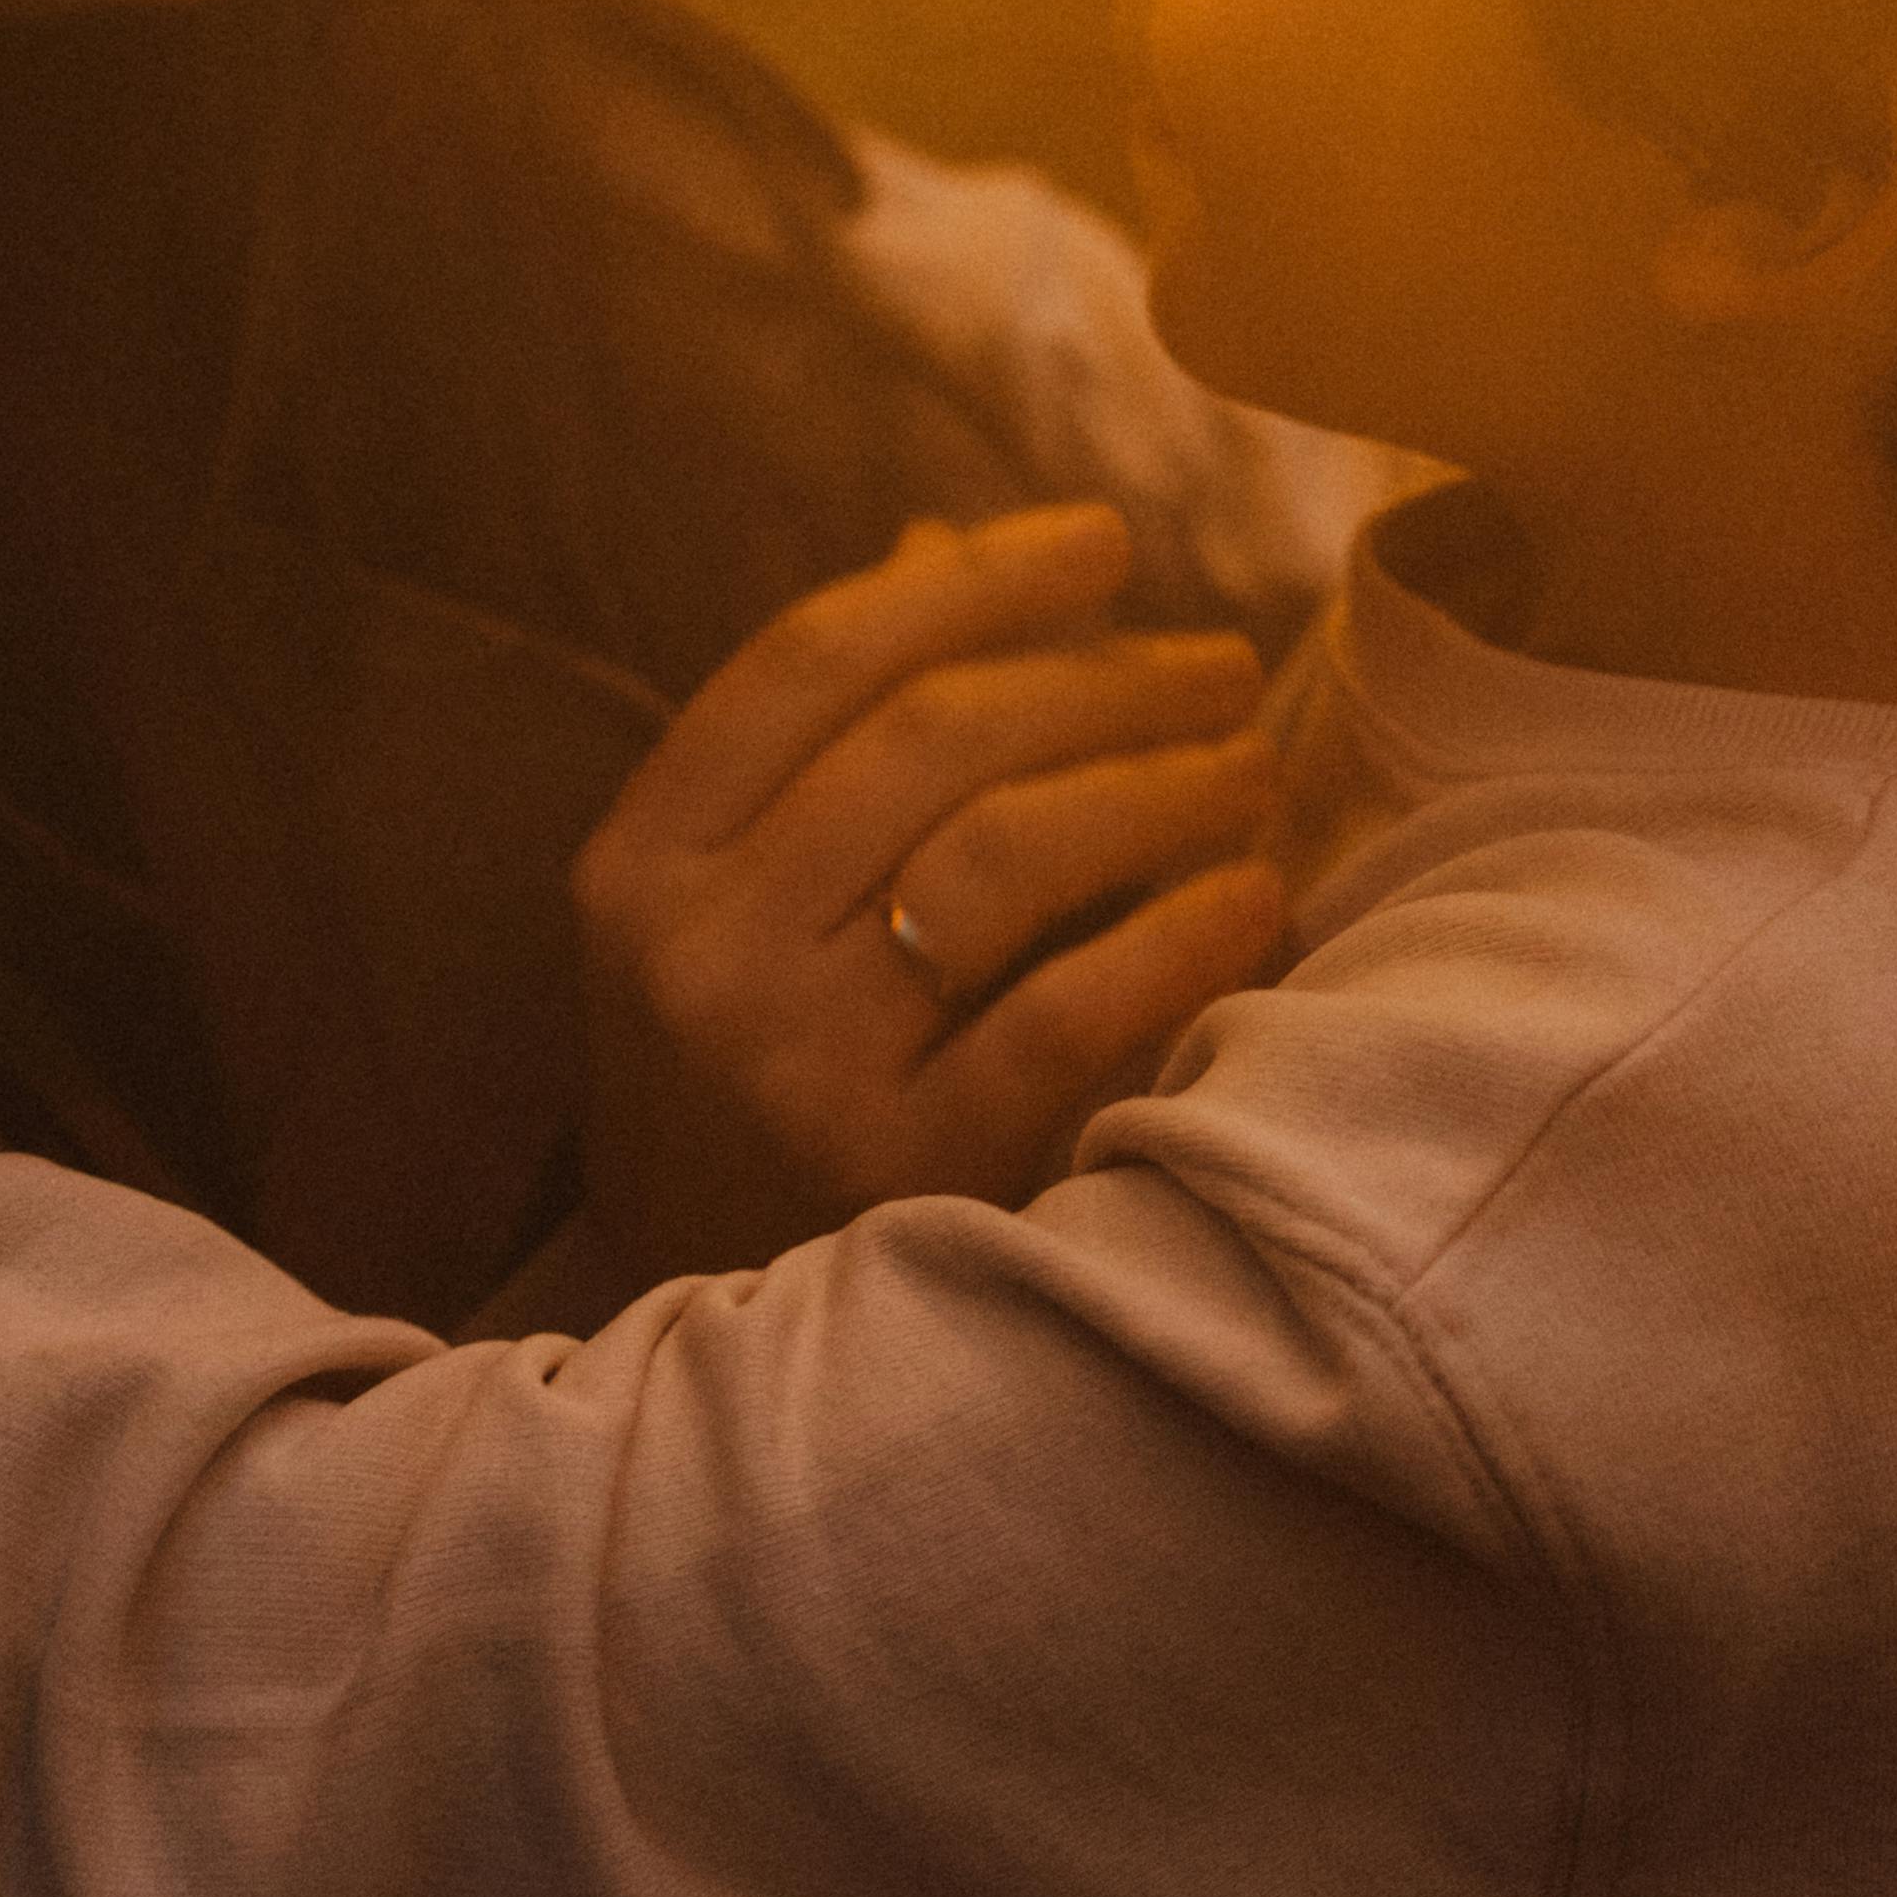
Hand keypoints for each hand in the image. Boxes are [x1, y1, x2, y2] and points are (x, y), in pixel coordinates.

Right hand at [571, 504, 1291, 1283]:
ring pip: (1004, 856)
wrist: (726, 1358)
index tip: (1104, 539)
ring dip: (1156, 787)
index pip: (812, 656)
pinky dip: (1177, 939)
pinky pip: (1065, 1017)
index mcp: (641, 861)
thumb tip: (948, 538)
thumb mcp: (736, 904)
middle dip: (1100, 677)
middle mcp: (696, 954)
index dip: (971, 578)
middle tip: (1220, 665)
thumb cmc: (757, 1076)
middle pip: (928, 740)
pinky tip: (1255, 896)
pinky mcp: (897, 1176)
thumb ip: (832, 731)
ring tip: (1248, 769)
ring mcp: (788, 1068)